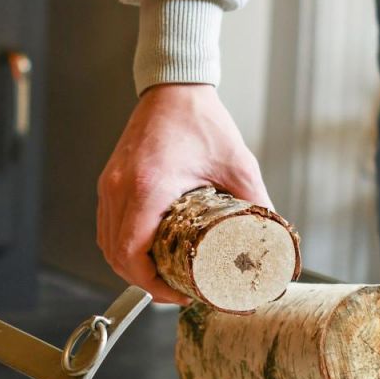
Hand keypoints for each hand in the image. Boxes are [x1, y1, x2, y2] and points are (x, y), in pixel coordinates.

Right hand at [97, 83, 269, 302]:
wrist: (174, 86)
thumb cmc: (200, 119)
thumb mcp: (238, 164)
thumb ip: (257, 202)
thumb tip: (272, 237)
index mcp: (148, 188)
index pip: (131, 253)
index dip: (151, 283)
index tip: (177, 292)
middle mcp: (121, 188)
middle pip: (115, 256)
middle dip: (143, 282)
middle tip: (174, 290)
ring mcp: (110, 185)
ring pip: (106, 244)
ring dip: (130, 267)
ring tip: (161, 276)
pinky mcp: (109, 182)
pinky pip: (106, 226)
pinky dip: (121, 247)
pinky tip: (145, 253)